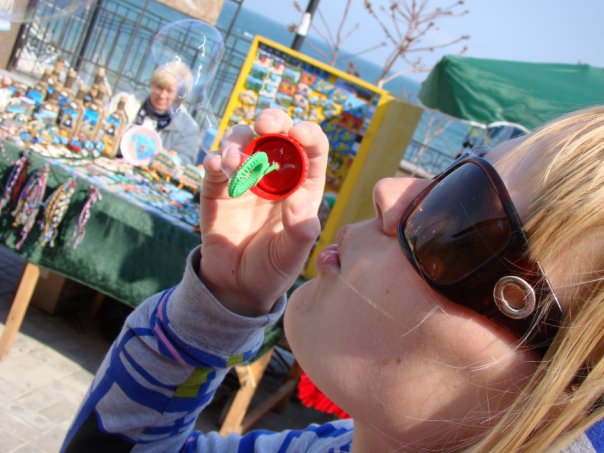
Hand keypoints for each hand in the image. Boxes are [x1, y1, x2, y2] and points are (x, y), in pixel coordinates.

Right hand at [199, 109, 328, 315]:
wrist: (236, 285)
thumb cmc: (272, 268)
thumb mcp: (291, 256)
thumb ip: (300, 231)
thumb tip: (298, 198)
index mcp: (303, 184)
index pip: (311, 148)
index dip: (308, 134)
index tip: (299, 133)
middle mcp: (275, 174)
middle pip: (276, 133)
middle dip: (272, 120)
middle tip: (265, 125)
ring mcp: (245, 176)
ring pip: (242, 139)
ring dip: (238, 141)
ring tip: (235, 163)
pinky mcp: (218, 185)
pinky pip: (214, 162)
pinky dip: (215, 158)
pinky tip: (218, 167)